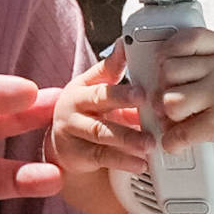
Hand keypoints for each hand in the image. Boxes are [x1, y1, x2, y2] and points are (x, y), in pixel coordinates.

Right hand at [49, 49, 148, 205]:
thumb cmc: (86, 111)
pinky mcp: (75, 155)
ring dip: (127, 138)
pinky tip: (140, 163)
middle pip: (99, 100)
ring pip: (100, 132)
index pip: (102, 78)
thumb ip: (114, 73)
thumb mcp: (96, 89)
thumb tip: (130, 49)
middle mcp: (73, 106)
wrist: (63, 144)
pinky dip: (123, 161)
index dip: (120, 79)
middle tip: (146, 102)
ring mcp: (72, 131)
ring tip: (149, 144)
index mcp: (82, 87)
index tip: (141, 87)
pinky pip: (101, 157)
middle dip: (122, 101)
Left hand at [142, 31, 213, 158]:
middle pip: (168, 71)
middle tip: (170, 98)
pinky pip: (181, 133)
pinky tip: (177, 142)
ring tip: (175, 120)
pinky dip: (172, 141)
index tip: (165, 64)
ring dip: (167, 115)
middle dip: (164, 87)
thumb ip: (210, 58)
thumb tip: (169, 68)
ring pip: (170, 101)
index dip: (167, 52)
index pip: (185, 39)